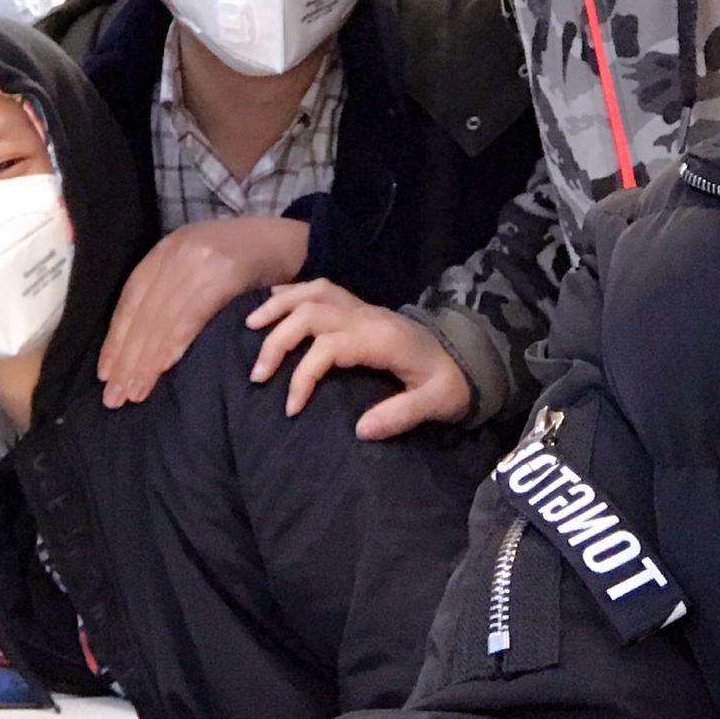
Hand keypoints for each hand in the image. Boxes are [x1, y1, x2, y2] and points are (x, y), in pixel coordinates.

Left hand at [98, 217, 308, 407]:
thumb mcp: (201, 264)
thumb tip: (138, 343)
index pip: (131, 299)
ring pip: (162, 319)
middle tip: (115, 397)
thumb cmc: (246, 260)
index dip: (116, 339)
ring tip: (134, 394)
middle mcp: (178, 252)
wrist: (290, 240)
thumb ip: (174, 290)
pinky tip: (161, 370)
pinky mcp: (223, 275)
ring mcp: (200, 262)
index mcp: (168, 248)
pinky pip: (190, 318)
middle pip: (143, 312)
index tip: (106, 374)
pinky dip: (172, 347)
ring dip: (145, 361)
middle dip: (125, 358)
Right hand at [245, 280, 472, 439]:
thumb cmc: (449, 382)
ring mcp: (364, 307)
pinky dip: (294, 291)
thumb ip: (401, 415)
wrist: (469, 354)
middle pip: (312, 314)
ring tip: (250, 326)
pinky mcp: (361, 306)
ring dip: (279, 307)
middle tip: (258, 375)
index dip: (303, 375)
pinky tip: (274, 300)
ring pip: (314, 293)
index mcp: (381, 339)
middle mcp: (368, 316)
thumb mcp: (436, 402)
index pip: (328, 347)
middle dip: (278, 340)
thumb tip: (360, 431)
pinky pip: (322, 287)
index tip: (290, 408)